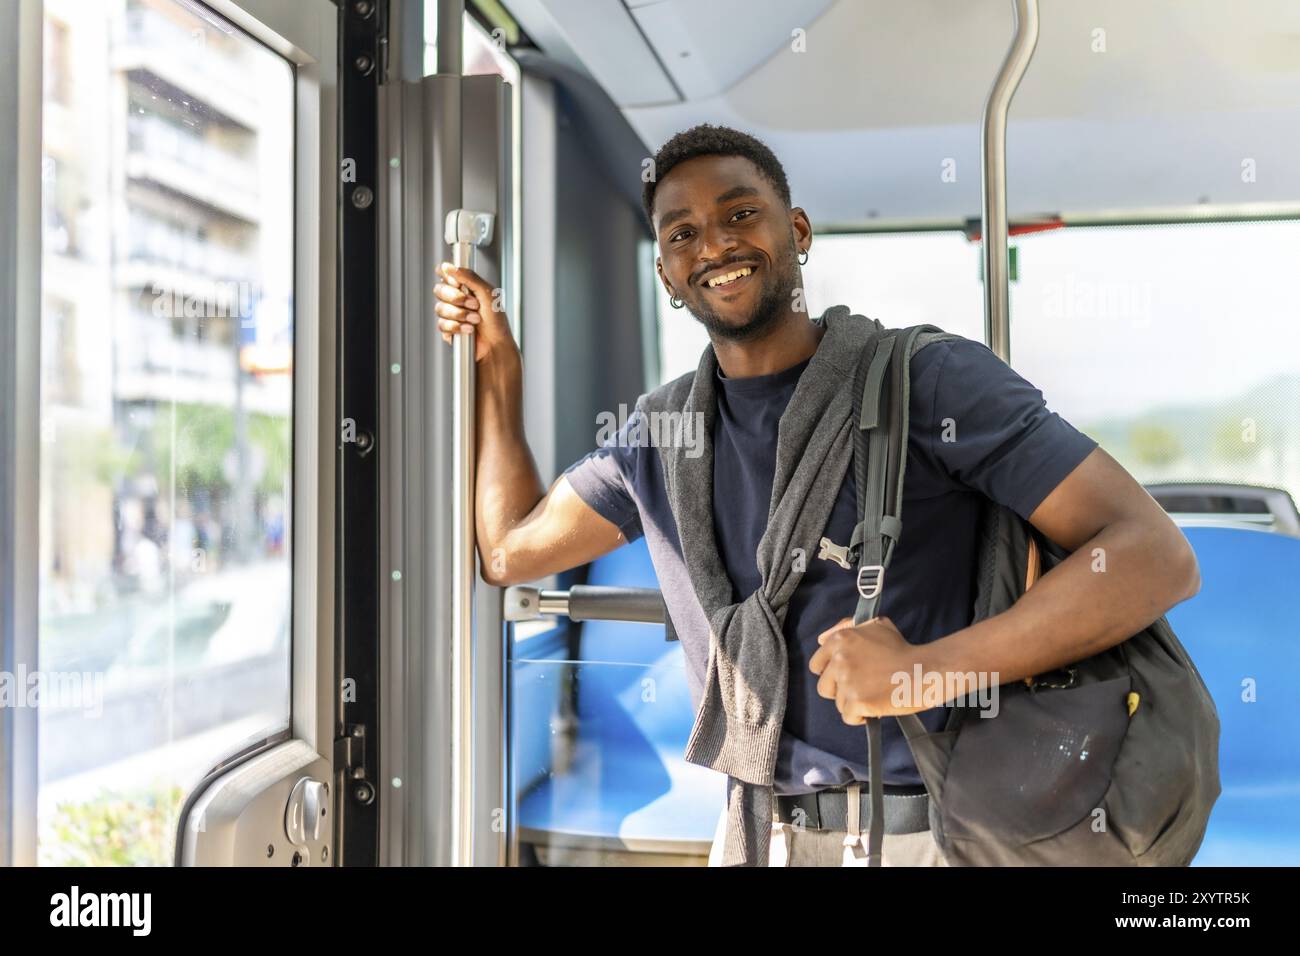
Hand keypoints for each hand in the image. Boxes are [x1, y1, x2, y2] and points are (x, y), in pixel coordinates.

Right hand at [434, 262, 516, 362]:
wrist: (497, 345)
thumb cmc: (497, 321)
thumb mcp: (487, 293)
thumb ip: (468, 277)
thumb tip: (448, 266)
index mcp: (465, 286)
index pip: (444, 273)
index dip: (447, 277)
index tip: (458, 283)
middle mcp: (455, 299)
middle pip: (438, 290)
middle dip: (456, 298)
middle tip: (474, 305)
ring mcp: (451, 314)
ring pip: (440, 308)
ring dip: (460, 314)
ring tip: (475, 320)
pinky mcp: (448, 330)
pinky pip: (442, 324)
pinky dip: (456, 327)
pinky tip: (469, 330)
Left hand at [808, 616, 925, 722]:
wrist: (924, 670)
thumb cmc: (903, 650)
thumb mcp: (876, 625)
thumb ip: (848, 627)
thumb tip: (822, 639)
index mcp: (840, 639)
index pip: (817, 665)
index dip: (832, 673)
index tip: (848, 676)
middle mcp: (839, 658)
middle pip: (824, 687)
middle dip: (841, 690)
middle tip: (863, 687)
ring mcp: (847, 681)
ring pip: (838, 703)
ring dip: (853, 703)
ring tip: (874, 695)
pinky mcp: (856, 701)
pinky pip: (849, 717)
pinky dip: (861, 717)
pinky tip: (875, 708)